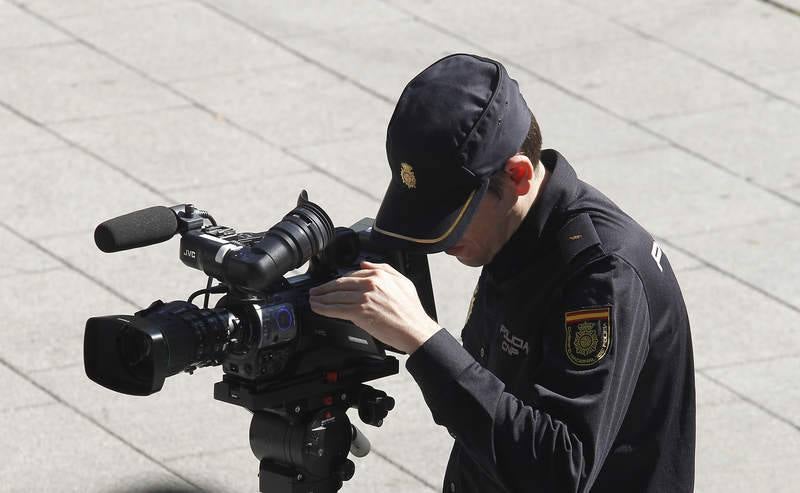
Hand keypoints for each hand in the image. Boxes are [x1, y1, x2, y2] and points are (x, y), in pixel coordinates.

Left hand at [308, 261, 440, 353]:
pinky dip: (324, 308)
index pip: (352, 275)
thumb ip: (383, 269)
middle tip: (315, 291)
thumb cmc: (411, 310)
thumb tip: (365, 264)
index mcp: (379, 275)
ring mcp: (364, 298)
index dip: (338, 281)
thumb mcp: (402, 281)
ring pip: (336, 296)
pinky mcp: (359, 312)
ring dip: (321, 298)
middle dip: (324, 288)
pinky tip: (318, 308)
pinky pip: (336, 309)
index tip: (331, 285)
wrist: (414, 329)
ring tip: (313, 300)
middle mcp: (370, 284)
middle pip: (340, 284)